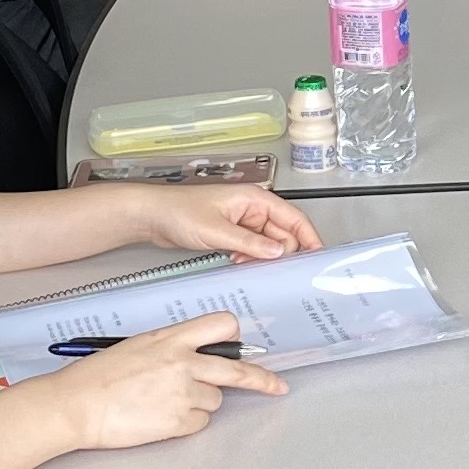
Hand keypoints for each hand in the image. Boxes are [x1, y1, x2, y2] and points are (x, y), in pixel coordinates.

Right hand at [46, 315, 283, 450]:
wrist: (75, 405)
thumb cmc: (97, 376)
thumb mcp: (137, 347)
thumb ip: (170, 348)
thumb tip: (194, 357)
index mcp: (171, 339)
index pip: (221, 325)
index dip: (235, 336)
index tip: (245, 345)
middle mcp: (183, 363)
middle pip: (238, 369)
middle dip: (262, 380)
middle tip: (277, 387)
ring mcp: (183, 393)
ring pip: (215, 401)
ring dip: (199, 404)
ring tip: (164, 404)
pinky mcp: (178, 421)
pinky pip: (199, 424)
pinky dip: (186, 424)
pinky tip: (160, 419)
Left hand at [114, 182, 320, 261]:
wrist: (151, 216)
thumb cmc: (178, 211)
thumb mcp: (217, 230)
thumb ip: (250, 242)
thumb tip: (278, 251)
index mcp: (255, 199)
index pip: (293, 218)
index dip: (308, 237)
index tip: (316, 257)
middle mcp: (252, 208)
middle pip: (283, 234)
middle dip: (279, 253)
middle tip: (273, 269)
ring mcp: (242, 221)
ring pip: (267, 244)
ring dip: (261, 257)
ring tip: (244, 263)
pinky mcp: (232, 233)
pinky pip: (252, 248)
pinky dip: (249, 258)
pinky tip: (237, 263)